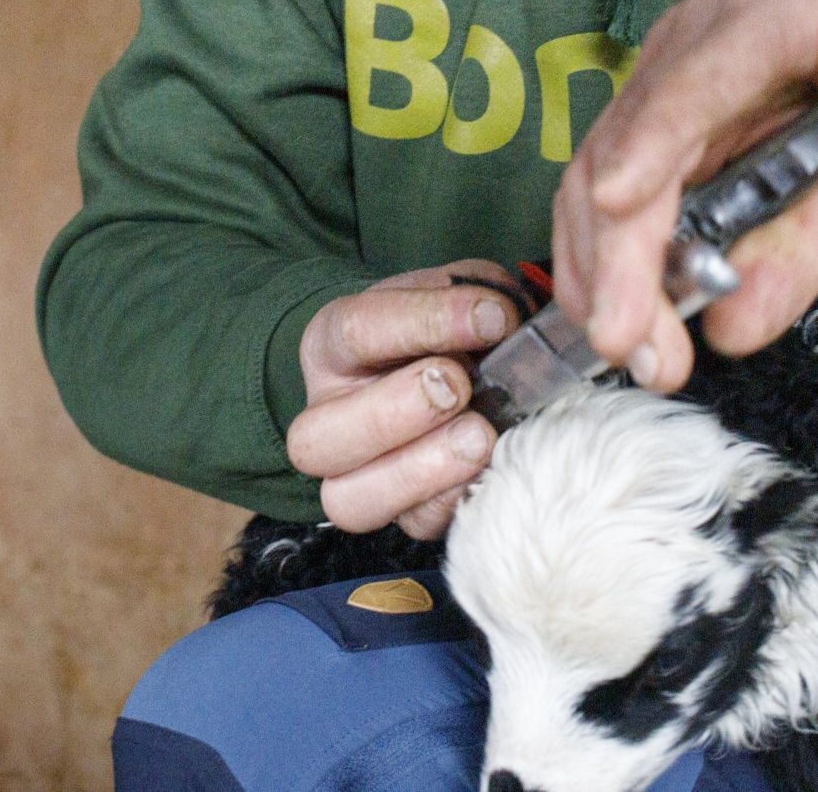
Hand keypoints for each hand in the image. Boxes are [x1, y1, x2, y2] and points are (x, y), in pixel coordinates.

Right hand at [287, 261, 524, 538]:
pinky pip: (413, 527)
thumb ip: (474, 293)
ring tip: (478, 436)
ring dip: (418, 472)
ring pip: (349, 501)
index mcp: (332, 345)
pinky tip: (486, 468)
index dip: (423, 323)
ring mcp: (355, 475)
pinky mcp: (401, 514)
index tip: (491, 317)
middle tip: (457, 385)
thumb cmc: (446, 326)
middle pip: (318, 438)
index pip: (353, 332)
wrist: (452, 366)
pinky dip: (452, 502)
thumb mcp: (454, 290)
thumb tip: (499, 319)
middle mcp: (327, 416)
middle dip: (392, 413)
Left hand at [553, 0, 817, 390]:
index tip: (636, 360)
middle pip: (604, 183)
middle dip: (605, 283)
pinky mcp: (765, 12)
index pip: (613, 204)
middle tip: (631, 359)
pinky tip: (627, 201)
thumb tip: (729, 335)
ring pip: (633, 143)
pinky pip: (693, 84)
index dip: (608, 286)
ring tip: (625, 322)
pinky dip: (651, 147)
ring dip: (620, 244)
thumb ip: (789, 261)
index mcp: (692, 110)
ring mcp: (716, 33)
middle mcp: (683, 67)